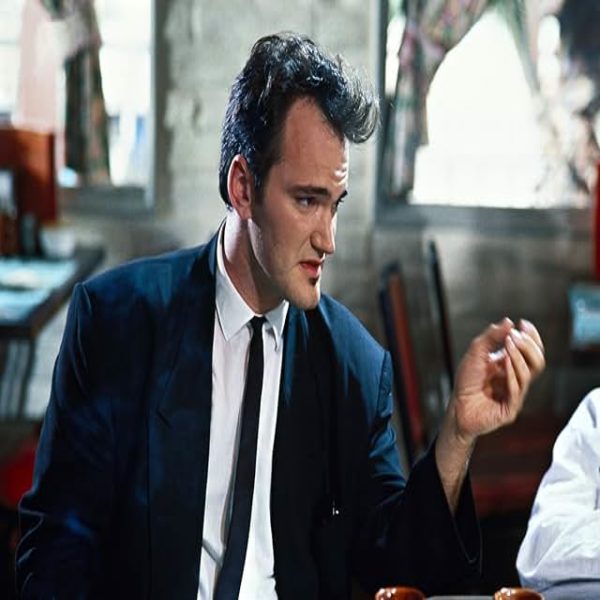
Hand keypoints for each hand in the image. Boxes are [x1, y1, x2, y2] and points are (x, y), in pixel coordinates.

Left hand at [449, 317, 545, 445]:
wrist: (457, 407)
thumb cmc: (466, 381)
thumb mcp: (475, 353)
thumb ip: (490, 337)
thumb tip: (508, 321)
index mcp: (512, 366)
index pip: (532, 351)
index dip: (531, 337)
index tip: (523, 323)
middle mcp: (517, 379)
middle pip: (537, 362)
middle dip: (528, 346)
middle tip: (515, 335)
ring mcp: (516, 394)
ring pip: (528, 374)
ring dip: (518, 356)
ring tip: (508, 344)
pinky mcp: (510, 409)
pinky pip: (517, 390)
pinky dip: (512, 374)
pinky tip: (504, 363)